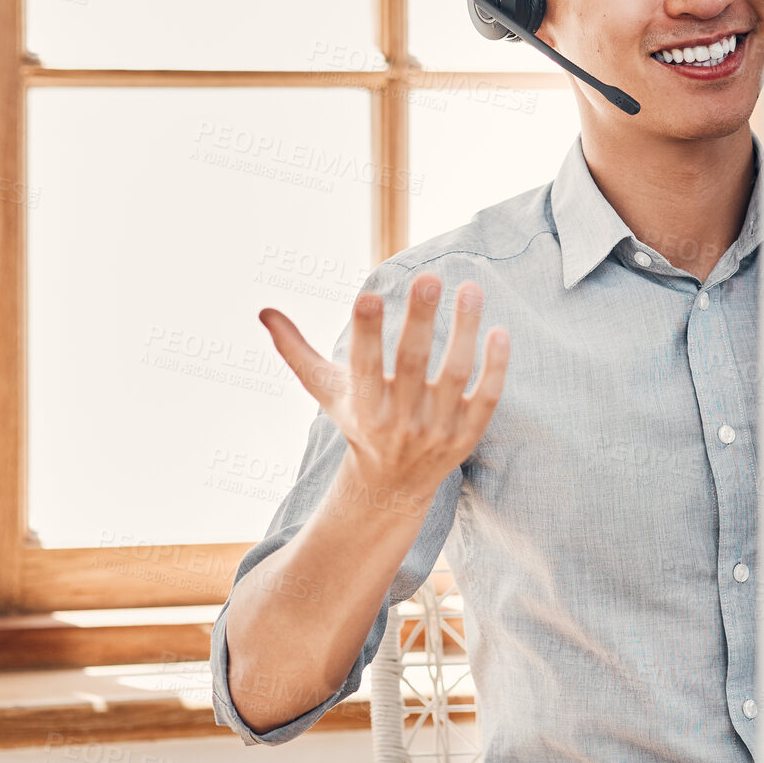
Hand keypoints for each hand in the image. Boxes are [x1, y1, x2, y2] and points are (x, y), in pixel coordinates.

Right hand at [258, 274, 508, 505]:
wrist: (392, 485)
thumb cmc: (358, 422)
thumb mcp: (326, 392)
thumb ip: (297, 352)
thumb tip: (265, 312)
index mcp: (364, 407)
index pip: (364, 366)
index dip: (367, 333)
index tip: (370, 295)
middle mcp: (400, 420)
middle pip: (413, 365)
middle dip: (420, 321)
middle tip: (429, 277)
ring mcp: (437, 429)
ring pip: (455, 375)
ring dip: (465, 332)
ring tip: (471, 289)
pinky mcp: (468, 434)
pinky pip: (487, 398)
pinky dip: (495, 368)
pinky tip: (498, 331)